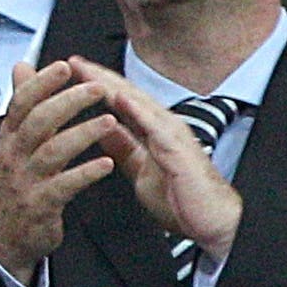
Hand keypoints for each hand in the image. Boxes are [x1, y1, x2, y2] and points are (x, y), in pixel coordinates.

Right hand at [0, 60, 119, 286]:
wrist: (9, 236)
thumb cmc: (20, 182)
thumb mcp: (16, 142)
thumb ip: (23, 104)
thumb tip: (22, 66)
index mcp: (10, 136)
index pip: (21, 102)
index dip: (42, 83)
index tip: (65, 66)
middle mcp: (14, 155)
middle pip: (38, 122)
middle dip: (67, 102)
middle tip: (97, 89)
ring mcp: (25, 180)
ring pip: (52, 151)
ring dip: (82, 134)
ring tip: (109, 121)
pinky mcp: (40, 205)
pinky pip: (64, 186)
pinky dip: (85, 173)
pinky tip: (106, 163)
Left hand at [70, 56, 245, 260]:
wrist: (215, 225)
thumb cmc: (182, 201)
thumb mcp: (140, 170)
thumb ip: (123, 148)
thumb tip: (102, 130)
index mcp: (153, 131)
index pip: (121, 101)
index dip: (97, 85)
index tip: (71, 72)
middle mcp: (164, 127)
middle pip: (127, 95)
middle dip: (99, 77)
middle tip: (72, 62)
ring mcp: (173, 136)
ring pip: (139, 103)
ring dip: (112, 85)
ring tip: (88, 71)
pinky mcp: (180, 150)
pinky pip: (156, 126)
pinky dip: (137, 109)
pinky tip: (119, 97)